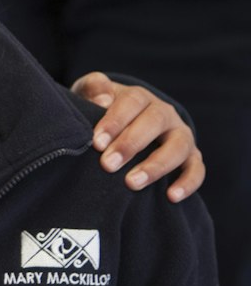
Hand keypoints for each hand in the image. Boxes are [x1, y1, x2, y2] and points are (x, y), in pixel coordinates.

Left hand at [71, 73, 203, 202]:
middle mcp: (164, 114)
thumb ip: (93, 88)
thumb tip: (102, 100)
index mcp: (139, 98)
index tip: (97, 142)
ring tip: (132, 183)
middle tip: (107, 165)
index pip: (132, 102)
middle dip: (130, 144)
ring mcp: (180, 135)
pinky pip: (196, 168)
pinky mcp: (191, 156)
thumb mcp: (90, 95)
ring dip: (157, 165)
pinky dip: (188, 182)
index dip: (114, 121)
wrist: (120, 126)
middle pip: (155, 122)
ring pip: (178, 146)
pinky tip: (171, 197)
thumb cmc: (99, 111)